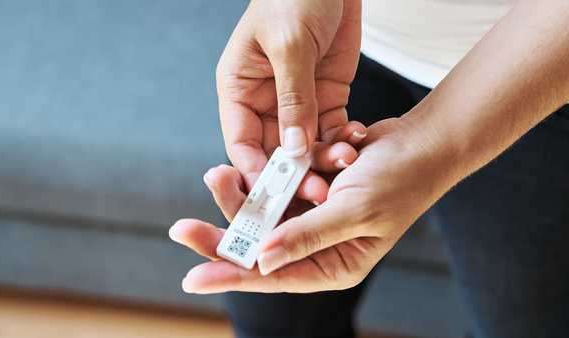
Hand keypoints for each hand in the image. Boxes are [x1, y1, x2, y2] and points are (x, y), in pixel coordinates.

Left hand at [170, 118, 456, 292]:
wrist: (420, 142)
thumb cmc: (398, 180)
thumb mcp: (353, 210)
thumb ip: (305, 235)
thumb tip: (260, 262)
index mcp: (334, 265)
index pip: (273, 276)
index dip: (231, 276)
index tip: (191, 277)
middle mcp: (319, 246)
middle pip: (260, 247)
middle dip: (223, 234)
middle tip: (181, 228)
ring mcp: (313, 218)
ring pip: (263, 214)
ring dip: (241, 196)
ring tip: (215, 174)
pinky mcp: (311, 192)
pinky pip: (278, 188)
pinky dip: (267, 176)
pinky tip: (248, 165)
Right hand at [217, 0, 362, 203]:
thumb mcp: (289, 45)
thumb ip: (292, 99)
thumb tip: (292, 149)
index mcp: (239, 89)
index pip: (241, 143)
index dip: (255, 172)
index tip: (274, 196)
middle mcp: (265, 102)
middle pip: (274, 153)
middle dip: (295, 174)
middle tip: (318, 190)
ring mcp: (297, 103)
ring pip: (306, 148)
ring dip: (324, 161)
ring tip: (345, 163)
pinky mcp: (326, 98)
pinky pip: (332, 131)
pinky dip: (343, 142)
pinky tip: (357, 142)